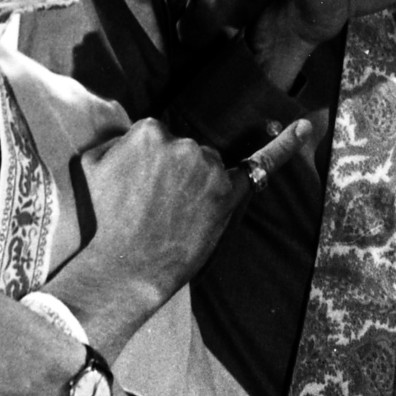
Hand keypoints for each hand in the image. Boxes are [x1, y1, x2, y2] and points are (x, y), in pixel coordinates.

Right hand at [50, 117, 311, 356]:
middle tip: (153, 210)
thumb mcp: (91, 166)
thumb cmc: (103, 220)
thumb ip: (118, 141)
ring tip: (171, 220)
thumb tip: (132, 137)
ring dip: (197, 188)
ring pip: (210, 167)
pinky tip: (303, 128)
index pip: (160, 138)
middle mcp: (185, 143)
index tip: (141, 188)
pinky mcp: (229, 192)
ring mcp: (209, 167)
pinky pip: (263, 164)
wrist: (123, 267)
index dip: (152, 168)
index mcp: (150, 131)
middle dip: (175, 177)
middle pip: (188, 151)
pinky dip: (286, 146)